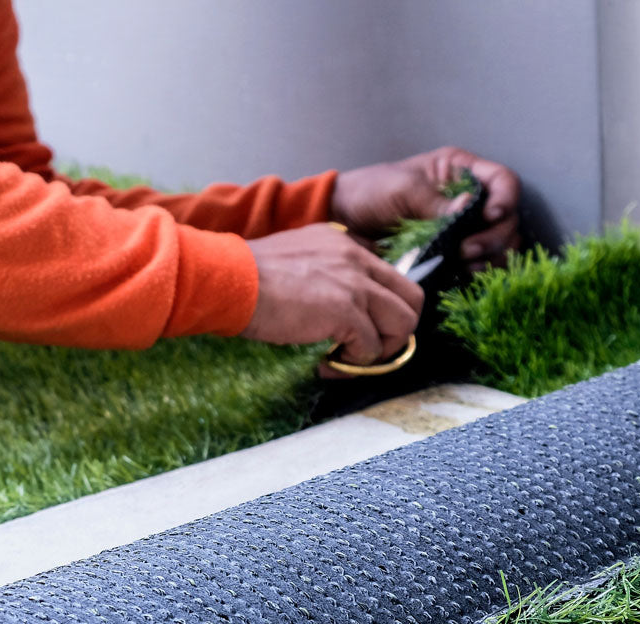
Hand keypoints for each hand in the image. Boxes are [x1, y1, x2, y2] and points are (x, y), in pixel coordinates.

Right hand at [244, 222, 422, 377]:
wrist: (229, 279)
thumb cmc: (244, 276)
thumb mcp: (291, 260)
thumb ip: (318, 274)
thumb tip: (324, 310)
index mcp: (344, 242)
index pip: (388, 275)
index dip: (380, 308)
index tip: (356, 327)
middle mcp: (357, 257)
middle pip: (411, 297)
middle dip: (396, 331)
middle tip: (366, 349)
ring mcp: (355, 284)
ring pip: (403, 323)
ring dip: (381, 350)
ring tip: (349, 360)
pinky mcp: (346, 311)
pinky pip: (371, 348)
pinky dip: (354, 364)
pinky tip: (326, 364)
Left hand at [331, 146, 520, 267]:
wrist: (344, 221)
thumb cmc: (371, 192)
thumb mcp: (403, 188)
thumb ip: (435, 201)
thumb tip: (468, 209)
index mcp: (460, 173)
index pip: (503, 182)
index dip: (505, 199)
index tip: (490, 216)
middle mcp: (468, 201)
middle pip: (506, 220)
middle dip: (494, 237)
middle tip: (466, 251)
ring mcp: (460, 231)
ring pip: (497, 246)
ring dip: (489, 258)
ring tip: (465, 264)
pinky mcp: (449, 256)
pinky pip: (475, 266)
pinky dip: (475, 272)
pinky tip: (462, 275)